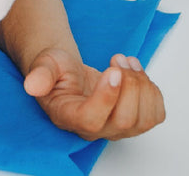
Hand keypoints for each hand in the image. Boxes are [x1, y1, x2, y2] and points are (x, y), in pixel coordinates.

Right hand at [23, 48, 164, 140]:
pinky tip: (136, 73)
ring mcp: (118, 128)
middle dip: (129, 84)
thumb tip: (32, 85)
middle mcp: (96, 129)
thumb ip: (40, 74)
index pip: (92, 120)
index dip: (107, 97)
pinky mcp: (135, 121)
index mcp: (70, 117)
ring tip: (126, 62)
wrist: (70, 73)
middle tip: (117, 59)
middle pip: (124, 120)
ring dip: (142, 84)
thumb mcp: (45, 64)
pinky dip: (152, 90)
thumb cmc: (57, 70)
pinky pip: (156, 114)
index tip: (112, 71)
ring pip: (144, 119)